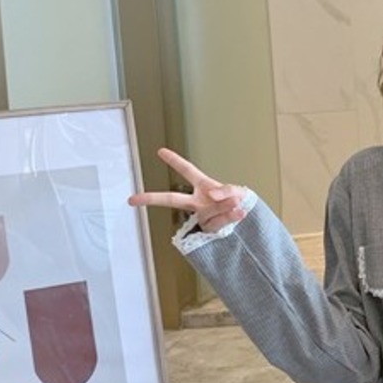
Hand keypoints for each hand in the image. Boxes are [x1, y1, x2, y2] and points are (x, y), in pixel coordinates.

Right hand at [130, 146, 244, 230]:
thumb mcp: (237, 191)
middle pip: (172, 199)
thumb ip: (227, 191)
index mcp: (203, 187)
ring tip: (235, 202)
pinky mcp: (208, 230)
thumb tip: (212, 196)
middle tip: (134, 199)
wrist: (248, 224)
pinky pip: (217, 223)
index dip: (175, 161)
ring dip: (224, 206)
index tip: (161, 152)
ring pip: (208, 211)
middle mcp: (198, 202)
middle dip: (152, 198)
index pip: (187, 171)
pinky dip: (229, 216)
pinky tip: (238, 212)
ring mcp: (202, 216)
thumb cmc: (239, 203)